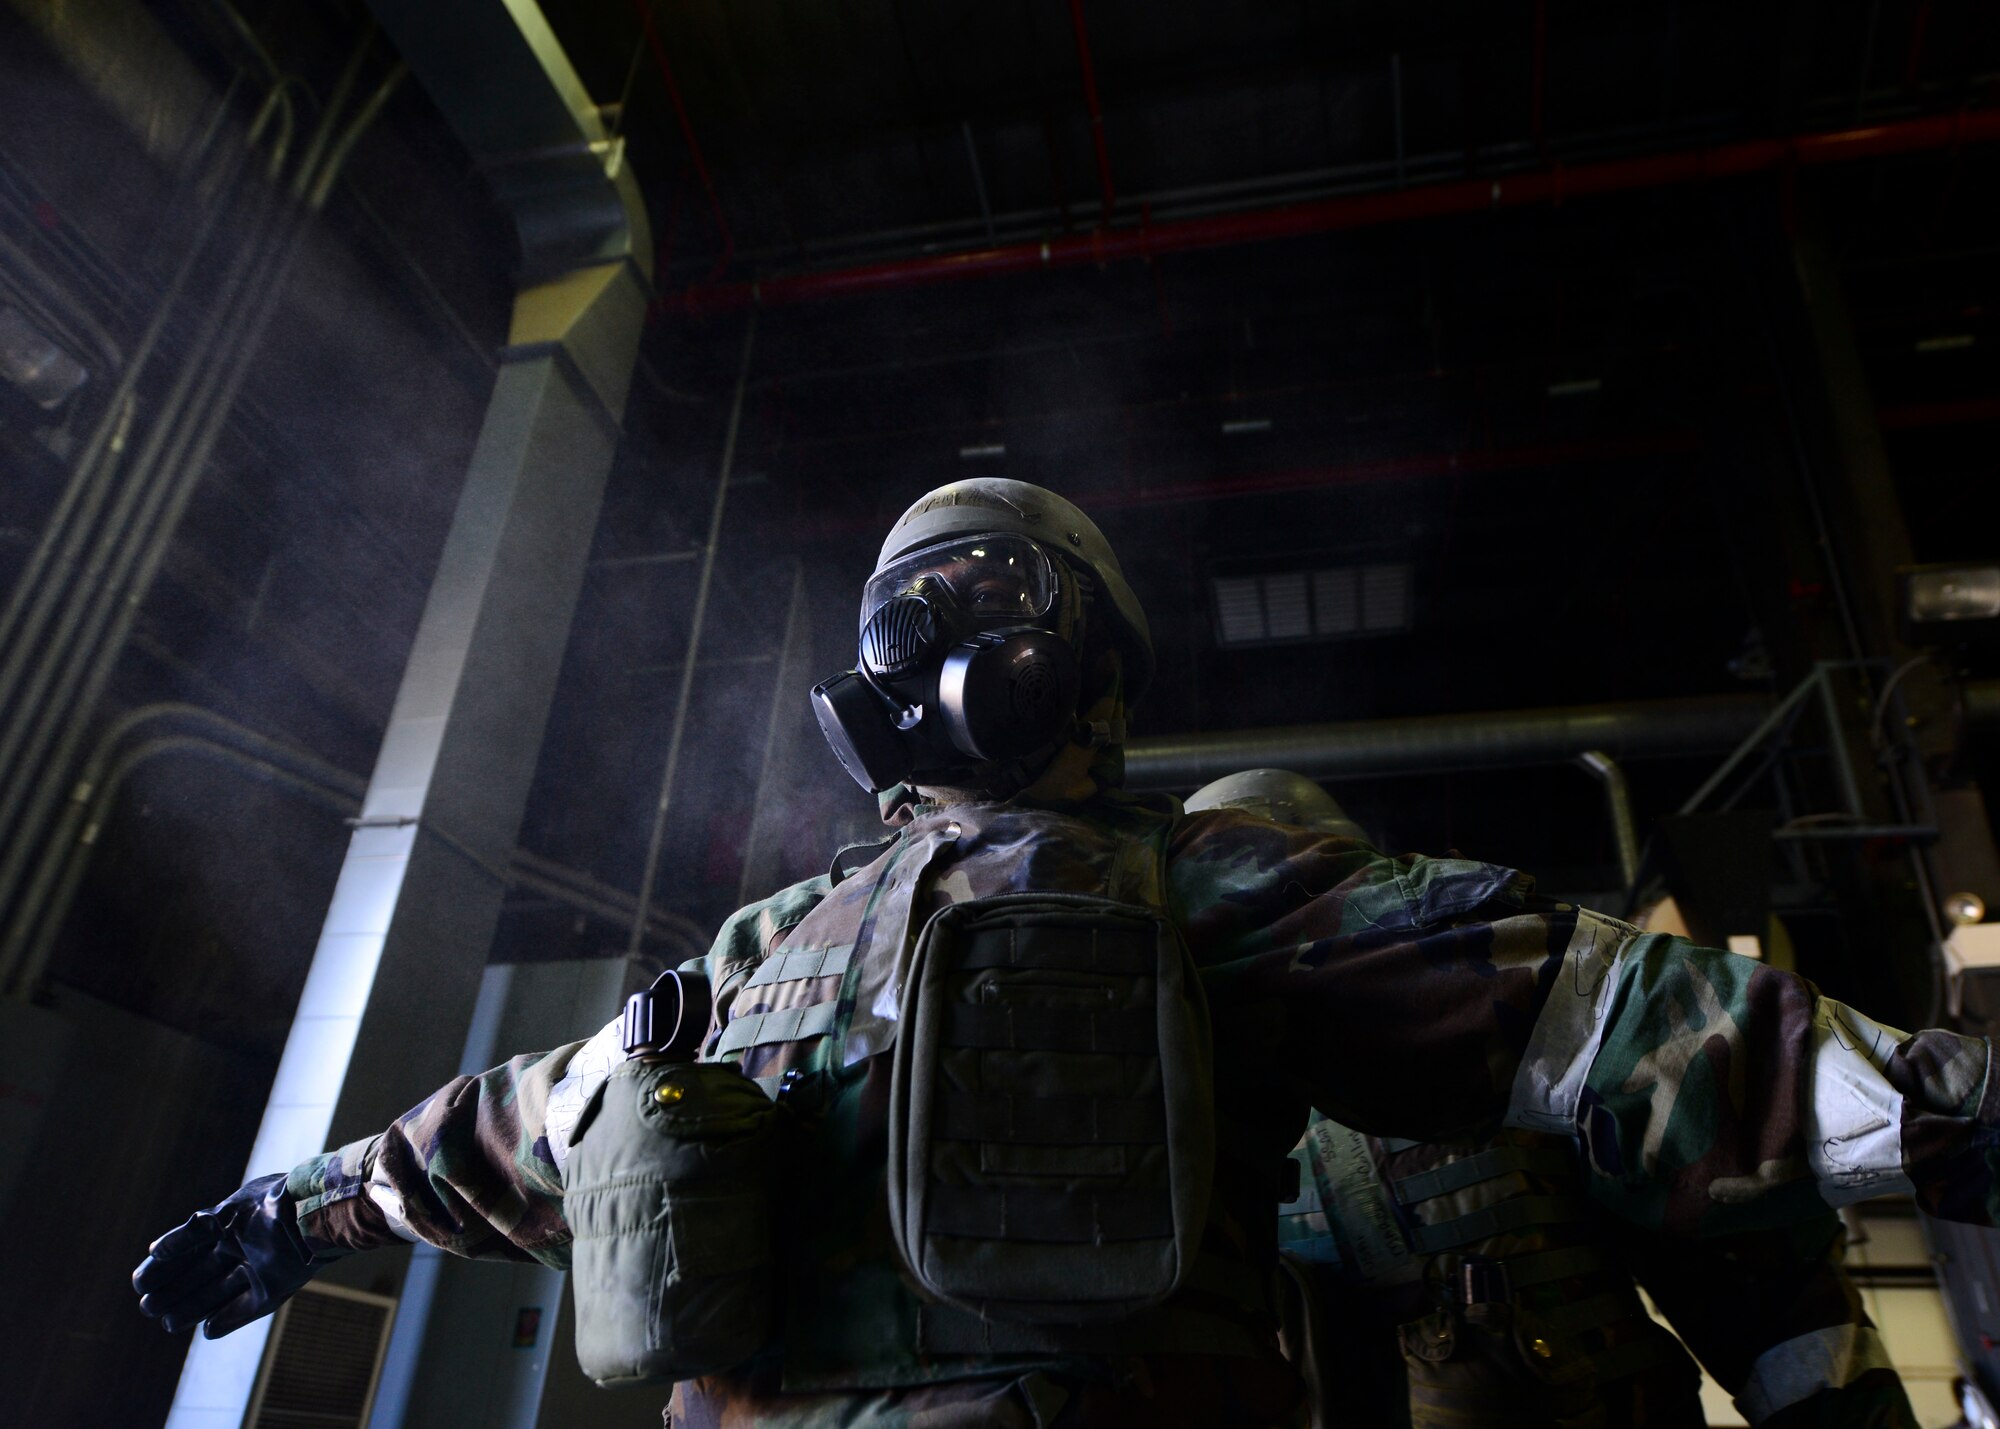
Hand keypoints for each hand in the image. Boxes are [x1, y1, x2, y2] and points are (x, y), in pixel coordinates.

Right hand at [133, 1173, 320, 1337]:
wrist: (308, 1216)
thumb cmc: (264, 1210)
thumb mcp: (219, 1218)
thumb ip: (187, 1235)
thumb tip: (153, 1251)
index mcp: (230, 1225)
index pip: (190, 1250)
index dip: (165, 1266)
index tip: (140, 1283)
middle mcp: (244, 1248)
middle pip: (202, 1274)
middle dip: (175, 1291)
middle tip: (147, 1307)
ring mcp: (261, 1268)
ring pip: (220, 1293)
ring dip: (194, 1308)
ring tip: (167, 1322)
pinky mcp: (277, 1287)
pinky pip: (249, 1308)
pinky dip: (229, 1320)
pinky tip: (207, 1331)